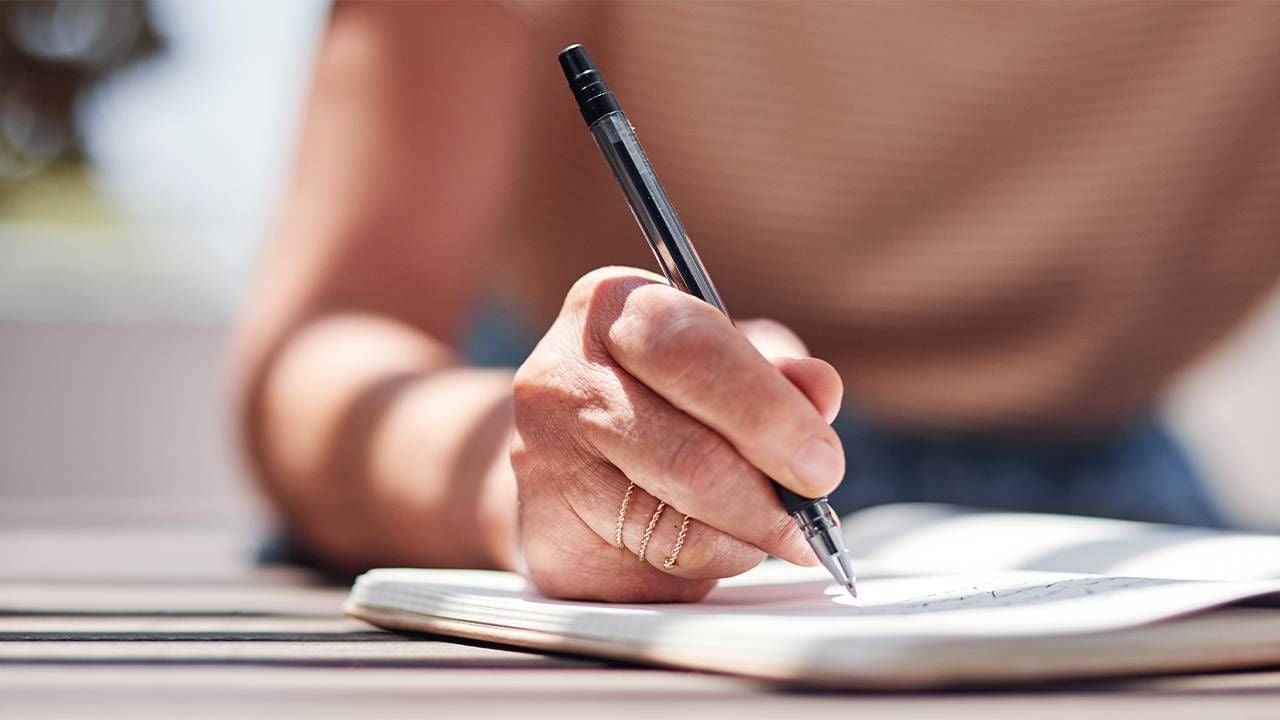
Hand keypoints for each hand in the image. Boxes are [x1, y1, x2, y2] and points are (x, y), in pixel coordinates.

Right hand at [510, 267, 844, 601]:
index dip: (770, 414)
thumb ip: (776, 374)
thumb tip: (821, 390)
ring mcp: (544, 464)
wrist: (565, 458)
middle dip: (769, 500)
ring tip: (755, 527)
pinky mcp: (550, 542)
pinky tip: (697, 544)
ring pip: (679, 530)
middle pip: (689, 458)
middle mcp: (563, 378)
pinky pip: (656, 575)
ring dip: (742, 542)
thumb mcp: (723, 361)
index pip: (693, 353)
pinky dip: (702, 570)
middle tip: (811, 522)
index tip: (822, 464)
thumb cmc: (660, 398)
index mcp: (612, 306)